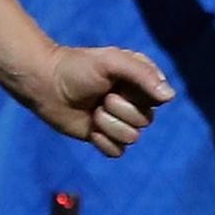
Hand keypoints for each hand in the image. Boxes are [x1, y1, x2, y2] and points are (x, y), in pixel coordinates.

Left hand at [31, 44, 171, 157]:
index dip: (138, 96)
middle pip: (145, 121)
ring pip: (132, 138)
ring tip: (93, 111)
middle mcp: (134, 102)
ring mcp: (120, 121)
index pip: (158, 99)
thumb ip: (142, 75)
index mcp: (140, 81)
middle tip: (101, 97)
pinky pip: (117, 152)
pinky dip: (102, 142)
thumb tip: (170, 97)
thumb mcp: (111, 61)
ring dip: (109, 125)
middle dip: (120, 110)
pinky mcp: (105, 138)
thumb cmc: (77, 68)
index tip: (118, 84)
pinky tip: (90, 129)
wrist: (45, 85)